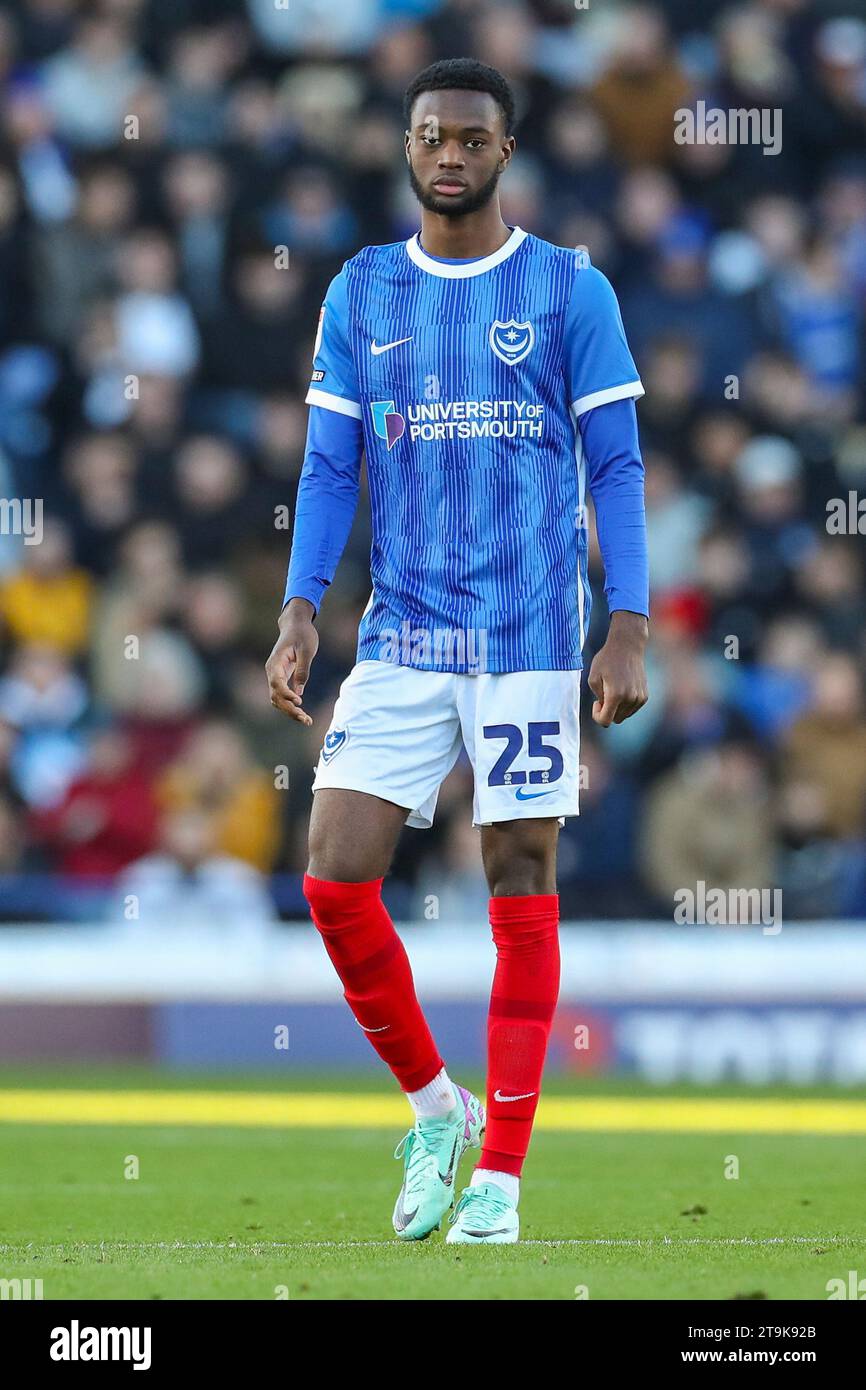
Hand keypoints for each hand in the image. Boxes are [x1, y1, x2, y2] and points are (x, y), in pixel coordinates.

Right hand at [266, 598, 318, 725]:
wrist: (295, 625)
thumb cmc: (302, 634)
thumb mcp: (307, 649)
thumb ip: (303, 669)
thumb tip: (299, 691)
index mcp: (276, 663)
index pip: (277, 683)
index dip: (286, 694)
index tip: (299, 702)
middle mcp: (272, 671)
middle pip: (275, 696)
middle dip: (289, 709)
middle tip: (306, 719)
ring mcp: (275, 676)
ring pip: (277, 699)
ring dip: (289, 711)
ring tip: (306, 720)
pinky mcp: (281, 678)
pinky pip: (282, 696)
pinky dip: (290, 706)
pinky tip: (302, 714)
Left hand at [587, 610, 648, 726]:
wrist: (627, 646)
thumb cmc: (607, 660)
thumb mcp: (593, 678)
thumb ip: (598, 698)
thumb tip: (606, 709)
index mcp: (615, 695)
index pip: (605, 721)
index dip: (597, 716)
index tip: (596, 702)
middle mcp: (630, 699)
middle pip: (615, 719)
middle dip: (607, 711)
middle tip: (604, 693)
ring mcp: (639, 698)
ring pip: (624, 715)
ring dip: (617, 707)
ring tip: (613, 689)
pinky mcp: (645, 696)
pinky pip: (632, 709)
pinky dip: (625, 703)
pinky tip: (622, 688)